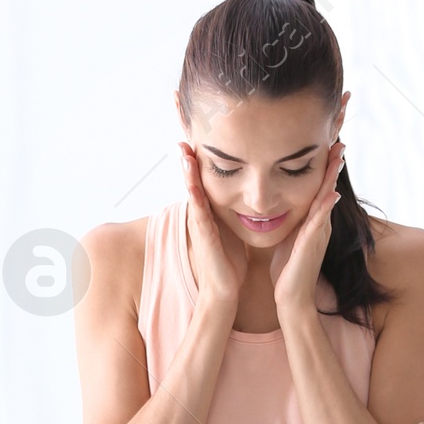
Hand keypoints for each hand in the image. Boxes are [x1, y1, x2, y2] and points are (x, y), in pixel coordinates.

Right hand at [179, 143, 247, 309]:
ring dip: (186, 171)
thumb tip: (244, 194)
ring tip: (182, 150)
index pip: (201, 177)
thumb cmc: (229, 260)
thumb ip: (232, 210)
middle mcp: (200, 213)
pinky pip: (198, 212)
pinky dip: (194, 195)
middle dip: (185, 157)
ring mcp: (200, 224)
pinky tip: (191, 183)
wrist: (225, 289)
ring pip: (191, 191)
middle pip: (191, 179)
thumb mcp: (231, 227)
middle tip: (179, 136)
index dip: (196, 157)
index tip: (194, 133)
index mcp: (209, 210)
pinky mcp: (203, 236)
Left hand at [271, 140, 343, 323]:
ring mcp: (318, 233)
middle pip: (328, 184)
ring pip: (327, 198)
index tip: (327, 138)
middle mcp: (319, 223)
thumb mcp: (289, 235)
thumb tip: (283, 201)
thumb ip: (292, 219)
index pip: (319, 184)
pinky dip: (324, 206)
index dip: (324, 163)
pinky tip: (329, 193)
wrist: (291, 298)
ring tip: (339, 154)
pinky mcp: (312, 245)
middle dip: (334, 161)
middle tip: (340, 136)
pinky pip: (319, 221)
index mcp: (312, 219)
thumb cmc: (287, 269)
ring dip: (333, 177)